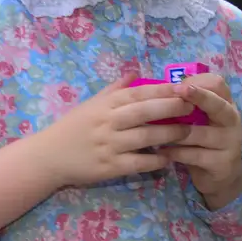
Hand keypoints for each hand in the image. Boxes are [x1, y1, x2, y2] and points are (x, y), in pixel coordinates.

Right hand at [37, 77, 197, 187]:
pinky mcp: (109, 167)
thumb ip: (115, 89)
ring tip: (188, 132)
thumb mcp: (90, 104)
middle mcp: (107, 123)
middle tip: (193, 106)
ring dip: (169, 135)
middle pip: (144, 112)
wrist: (48, 156)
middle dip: (171, 108)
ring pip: (145, 138)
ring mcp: (108, 145)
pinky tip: (169, 159)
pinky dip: (155, 161)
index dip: (163, 90)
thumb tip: (136, 72)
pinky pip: (138, 163)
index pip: (138, 93)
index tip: (185, 87)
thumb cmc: (72, 128)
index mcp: (105, 105)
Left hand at [159, 74, 241, 208]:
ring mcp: (229, 143)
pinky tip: (162, 151)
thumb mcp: (199, 120)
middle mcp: (231, 121)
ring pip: (199, 133)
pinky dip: (175, 152)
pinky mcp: (221, 163)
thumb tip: (158, 89)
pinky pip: (193, 155)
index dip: (197, 82)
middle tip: (178, 90)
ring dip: (175, 132)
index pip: (217, 84)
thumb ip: (185, 106)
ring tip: (154, 131)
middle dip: (198, 96)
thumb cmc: (203, 141)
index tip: (177, 85)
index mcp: (225, 105)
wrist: (221, 175)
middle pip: (218, 105)